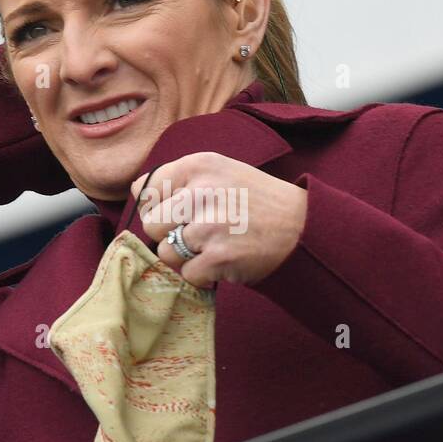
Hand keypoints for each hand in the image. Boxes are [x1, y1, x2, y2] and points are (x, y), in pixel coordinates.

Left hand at [129, 152, 307, 288]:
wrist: (303, 229)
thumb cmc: (258, 202)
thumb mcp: (221, 172)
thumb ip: (180, 179)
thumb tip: (138, 191)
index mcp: (198, 165)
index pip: (147, 190)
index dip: (161, 207)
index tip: (183, 212)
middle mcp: (201, 191)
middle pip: (152, 225)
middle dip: (170, 235)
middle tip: (201, 234)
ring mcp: (209, 226)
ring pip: (167, 253)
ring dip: (187, 258)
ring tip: (217, 247)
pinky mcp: (219, 257)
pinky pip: (188, 275)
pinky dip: (204, 276)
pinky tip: (226, 262)